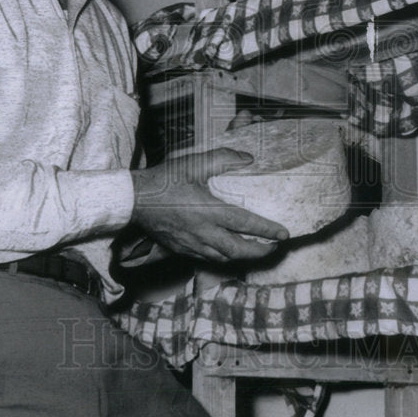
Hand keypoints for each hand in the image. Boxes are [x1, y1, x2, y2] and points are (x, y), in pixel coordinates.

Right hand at [130, 147, 289, 262]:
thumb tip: (247, 158)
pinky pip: (207, 259)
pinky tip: (227, 252)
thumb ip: (222, 158)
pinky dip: (223, 258)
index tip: (283, 233)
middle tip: (274, 247)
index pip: (245, 223)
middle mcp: (203, 232)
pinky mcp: (181, 249)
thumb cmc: (164, 180)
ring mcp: (192, 244)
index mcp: (209, 211)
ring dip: (243, 256)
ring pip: (224, 258)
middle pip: (238, 250)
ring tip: (256, 250)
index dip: (267, 230)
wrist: (134, 200)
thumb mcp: (194, 163)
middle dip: (260, 251)